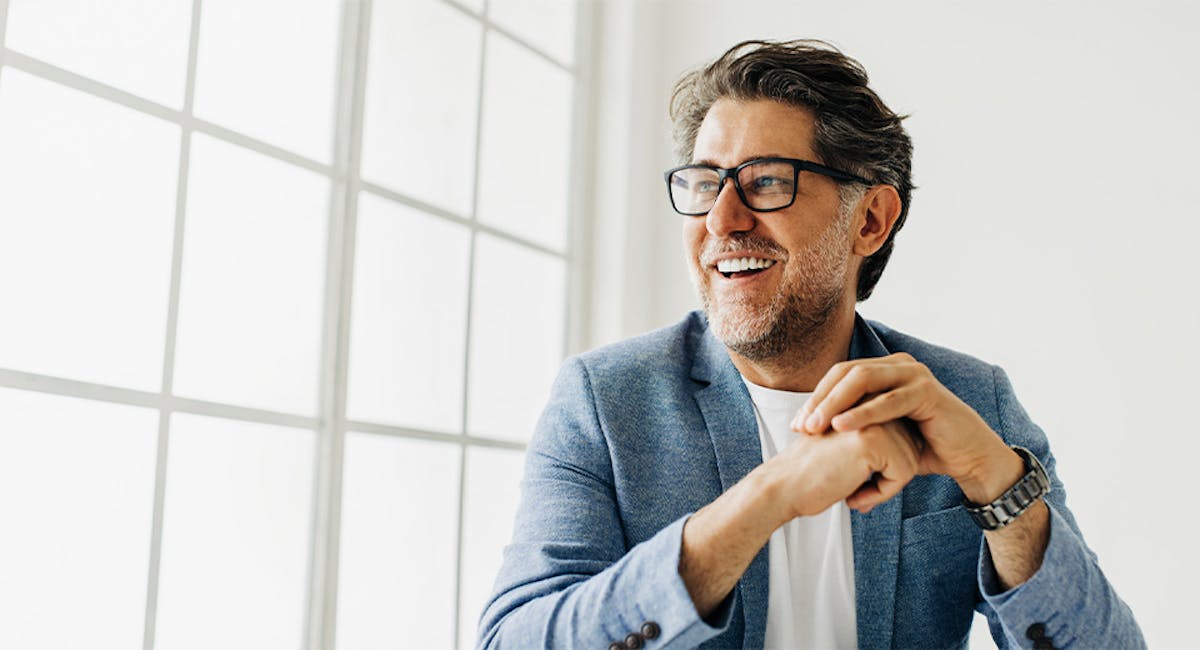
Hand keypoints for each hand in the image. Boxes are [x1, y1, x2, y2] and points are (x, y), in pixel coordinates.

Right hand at [755, 418, 921, 521]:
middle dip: (889, 476)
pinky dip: (883, 493)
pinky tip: (853, 495)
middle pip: (912, 449)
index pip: (904, 438)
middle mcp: (870, 404)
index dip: (886, 466)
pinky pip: (903, 474)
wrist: (784, 487)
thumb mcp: (852, 448)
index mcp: (864, 402)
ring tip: (851, 489)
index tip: (855, 476)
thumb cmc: (815, 473)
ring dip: (885, 486)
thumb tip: (920, 448)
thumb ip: (881, 439)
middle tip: (852, 485)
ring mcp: (871, 418)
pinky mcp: (872, 438)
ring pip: (910, 462)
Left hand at [792, 353, 1016, 501]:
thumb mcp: (880, 431)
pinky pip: (889, 400)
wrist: (965, 457)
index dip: (815, 398)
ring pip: (863, 381)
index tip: (796, 425)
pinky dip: (863, 413)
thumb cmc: (921, 446)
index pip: (839, 375)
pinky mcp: (927, 391)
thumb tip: (813, 430)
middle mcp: (898, 365)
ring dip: (835, 404)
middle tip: (800, 426)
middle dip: (819, 400)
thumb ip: (853, 422)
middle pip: (846, 373)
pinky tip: (842, 426)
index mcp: (884, 370)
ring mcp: (913, 374)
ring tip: (815, 426)